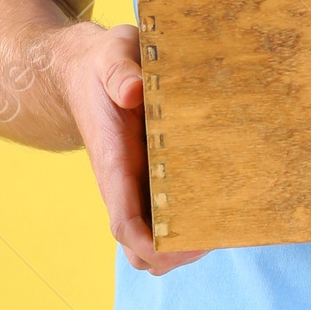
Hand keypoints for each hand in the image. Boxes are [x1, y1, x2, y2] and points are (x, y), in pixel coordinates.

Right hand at [55, 21, 207, 275]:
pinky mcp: (147, 178)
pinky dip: (188, 221)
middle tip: (219, 235)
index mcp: (113, 163)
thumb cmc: (101, 64)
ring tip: (227, 223)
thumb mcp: (110, 54)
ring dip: (183, 244)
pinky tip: (222, 203)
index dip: (151, 244)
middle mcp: (122, 184)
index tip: (184, 247)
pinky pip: (164, 215)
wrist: (83, 70)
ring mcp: (134, 186)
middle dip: (174, 255)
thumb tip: (133, 92)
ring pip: (152, 237)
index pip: (124, 222)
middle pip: (139, 246)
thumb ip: (119, 72)